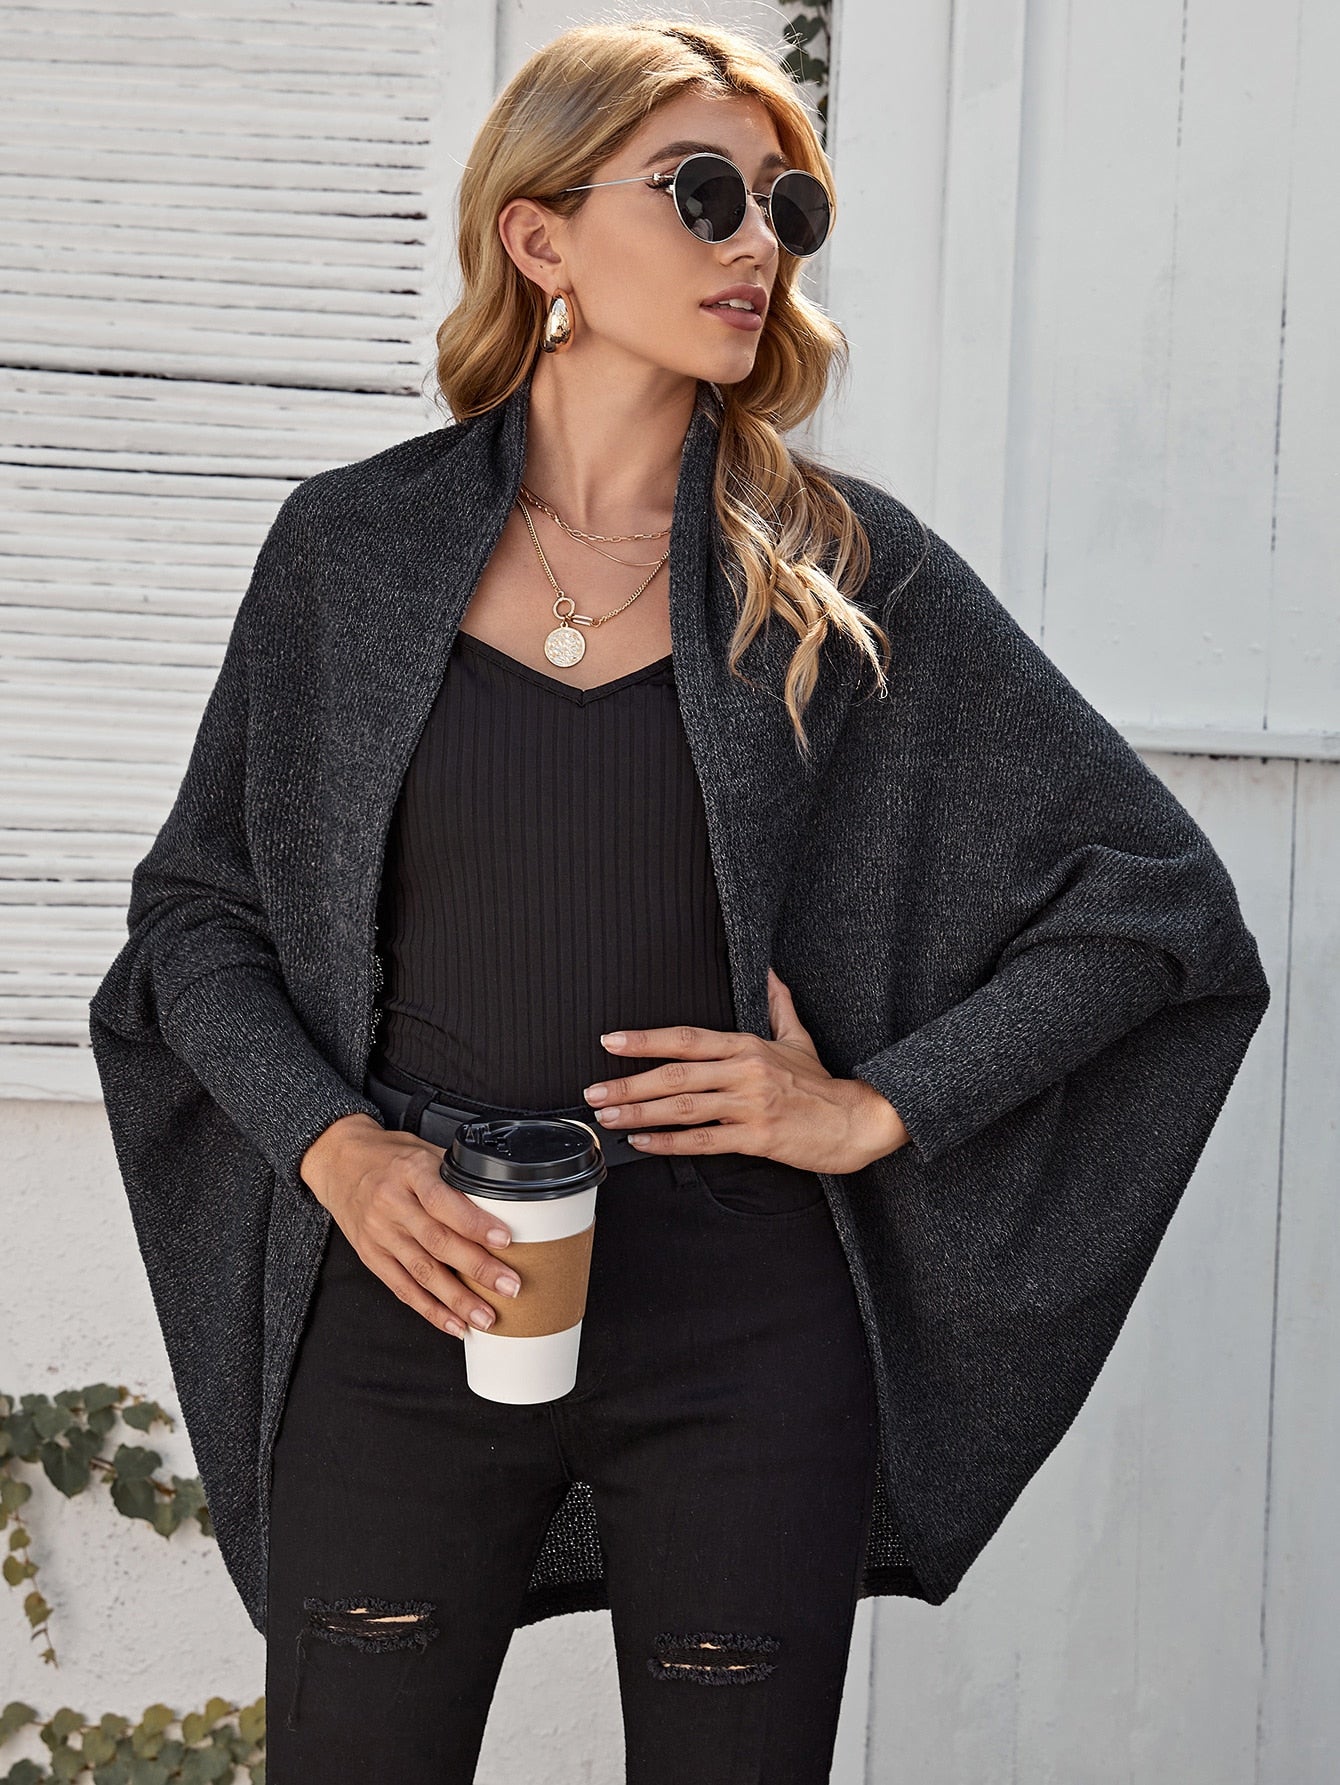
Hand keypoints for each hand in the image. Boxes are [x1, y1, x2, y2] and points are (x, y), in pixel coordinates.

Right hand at [299, 1113, 521, 1337]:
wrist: (339, 1162)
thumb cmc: (389, 1156)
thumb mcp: (423, 1151)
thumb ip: (455, 1176)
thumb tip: (500, 1202)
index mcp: (410, 1172)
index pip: (443, 1201)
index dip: (474, 1223)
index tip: (504, 1240)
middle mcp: (392, 1204)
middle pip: (437, 1242)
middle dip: (477, 1269)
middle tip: (509, 1286)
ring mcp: (379, 1233)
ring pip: (422, 1272)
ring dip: (457, 1299)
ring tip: (486, 1317)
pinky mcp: (371, 1256)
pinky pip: (402, 1288)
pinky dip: (430, 1310)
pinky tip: (454, 1324)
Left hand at [582, 967, 909, 1173]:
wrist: (856, 1121)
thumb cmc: (821, 1084)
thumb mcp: (799, 1038)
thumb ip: (778, 1004)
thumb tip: (770, 972)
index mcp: (747, 1045)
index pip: (686, 1037)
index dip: (645, 1039)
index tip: (610, 1041)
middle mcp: (744, 1071)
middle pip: (675, 1074)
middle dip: (628, 1083)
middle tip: (593, 1092)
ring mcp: (750, 1104)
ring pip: (684, 1107)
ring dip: (640, 1112)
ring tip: (609, 1117)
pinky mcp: (757, 1137)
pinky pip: (705, 1141)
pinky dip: (670, 1142)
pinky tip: (644, 1143)